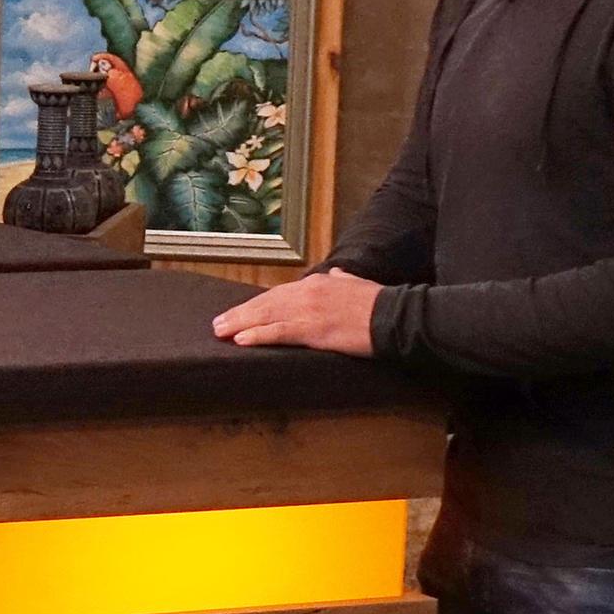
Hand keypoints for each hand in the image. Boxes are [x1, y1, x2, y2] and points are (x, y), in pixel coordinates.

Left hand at [210, 268, 381, 354]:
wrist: (394, 314)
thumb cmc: (378, 302)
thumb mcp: (357, 283)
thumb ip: (342, 279)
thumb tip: (336, 274)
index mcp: (316, 283)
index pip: (278, 293)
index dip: (257, 304)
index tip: (241, 311)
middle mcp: (307, 293)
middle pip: (265, 303)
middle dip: (240, 313)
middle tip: (218, 324)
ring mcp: (308, 311)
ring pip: (266, 317)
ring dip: (240, 323)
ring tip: (221, 332)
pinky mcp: (314, 330)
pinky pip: (280, 332)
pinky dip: (259, 335)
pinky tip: (242, 340)